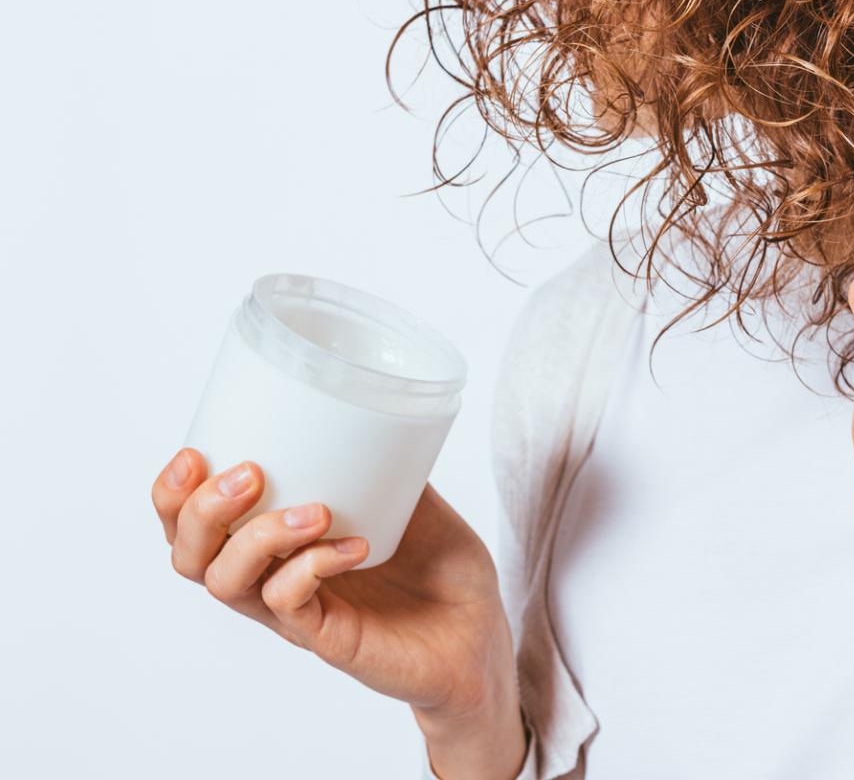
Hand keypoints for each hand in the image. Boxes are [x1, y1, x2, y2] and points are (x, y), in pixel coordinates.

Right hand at [151, 449, 526, 779]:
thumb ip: (383, 462)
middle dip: (201, 511)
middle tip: (250, 474)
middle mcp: (273, 581)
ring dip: (258, 535)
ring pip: (229, 584)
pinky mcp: (328, 640)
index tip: (195, 453)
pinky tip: (353, 547)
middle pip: (191, 557)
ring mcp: (298, 615)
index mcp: (275, 546)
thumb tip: (371, 410)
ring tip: (314, 510)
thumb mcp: (409, 499)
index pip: (193, 526)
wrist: (483, 632)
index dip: (173, 495)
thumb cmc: (441, 569)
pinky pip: (289, 605)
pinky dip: (312, 566)